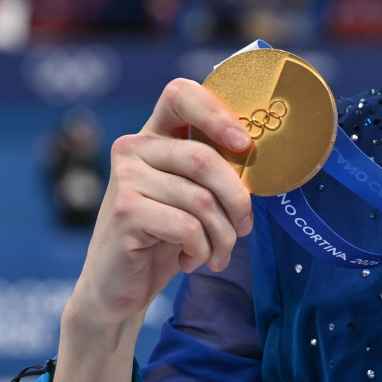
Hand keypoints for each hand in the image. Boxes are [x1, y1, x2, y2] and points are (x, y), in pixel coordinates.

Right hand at [54, 79, 253, 381]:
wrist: (120, 286)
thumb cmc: (166, 238)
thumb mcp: (193, 199)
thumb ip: (215, 174)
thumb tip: (262, 159)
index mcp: (154, 135)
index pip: (180, 94)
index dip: (217, 113)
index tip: (245, 144)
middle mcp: (133, 148)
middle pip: (205, 159)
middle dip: (237, 200)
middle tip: (245, 228)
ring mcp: (124, 179)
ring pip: (201, 199)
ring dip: (222, 236)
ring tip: (216, 254)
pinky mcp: (124, 212)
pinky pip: (187, 226)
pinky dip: (201, 250)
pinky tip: (191, 260)